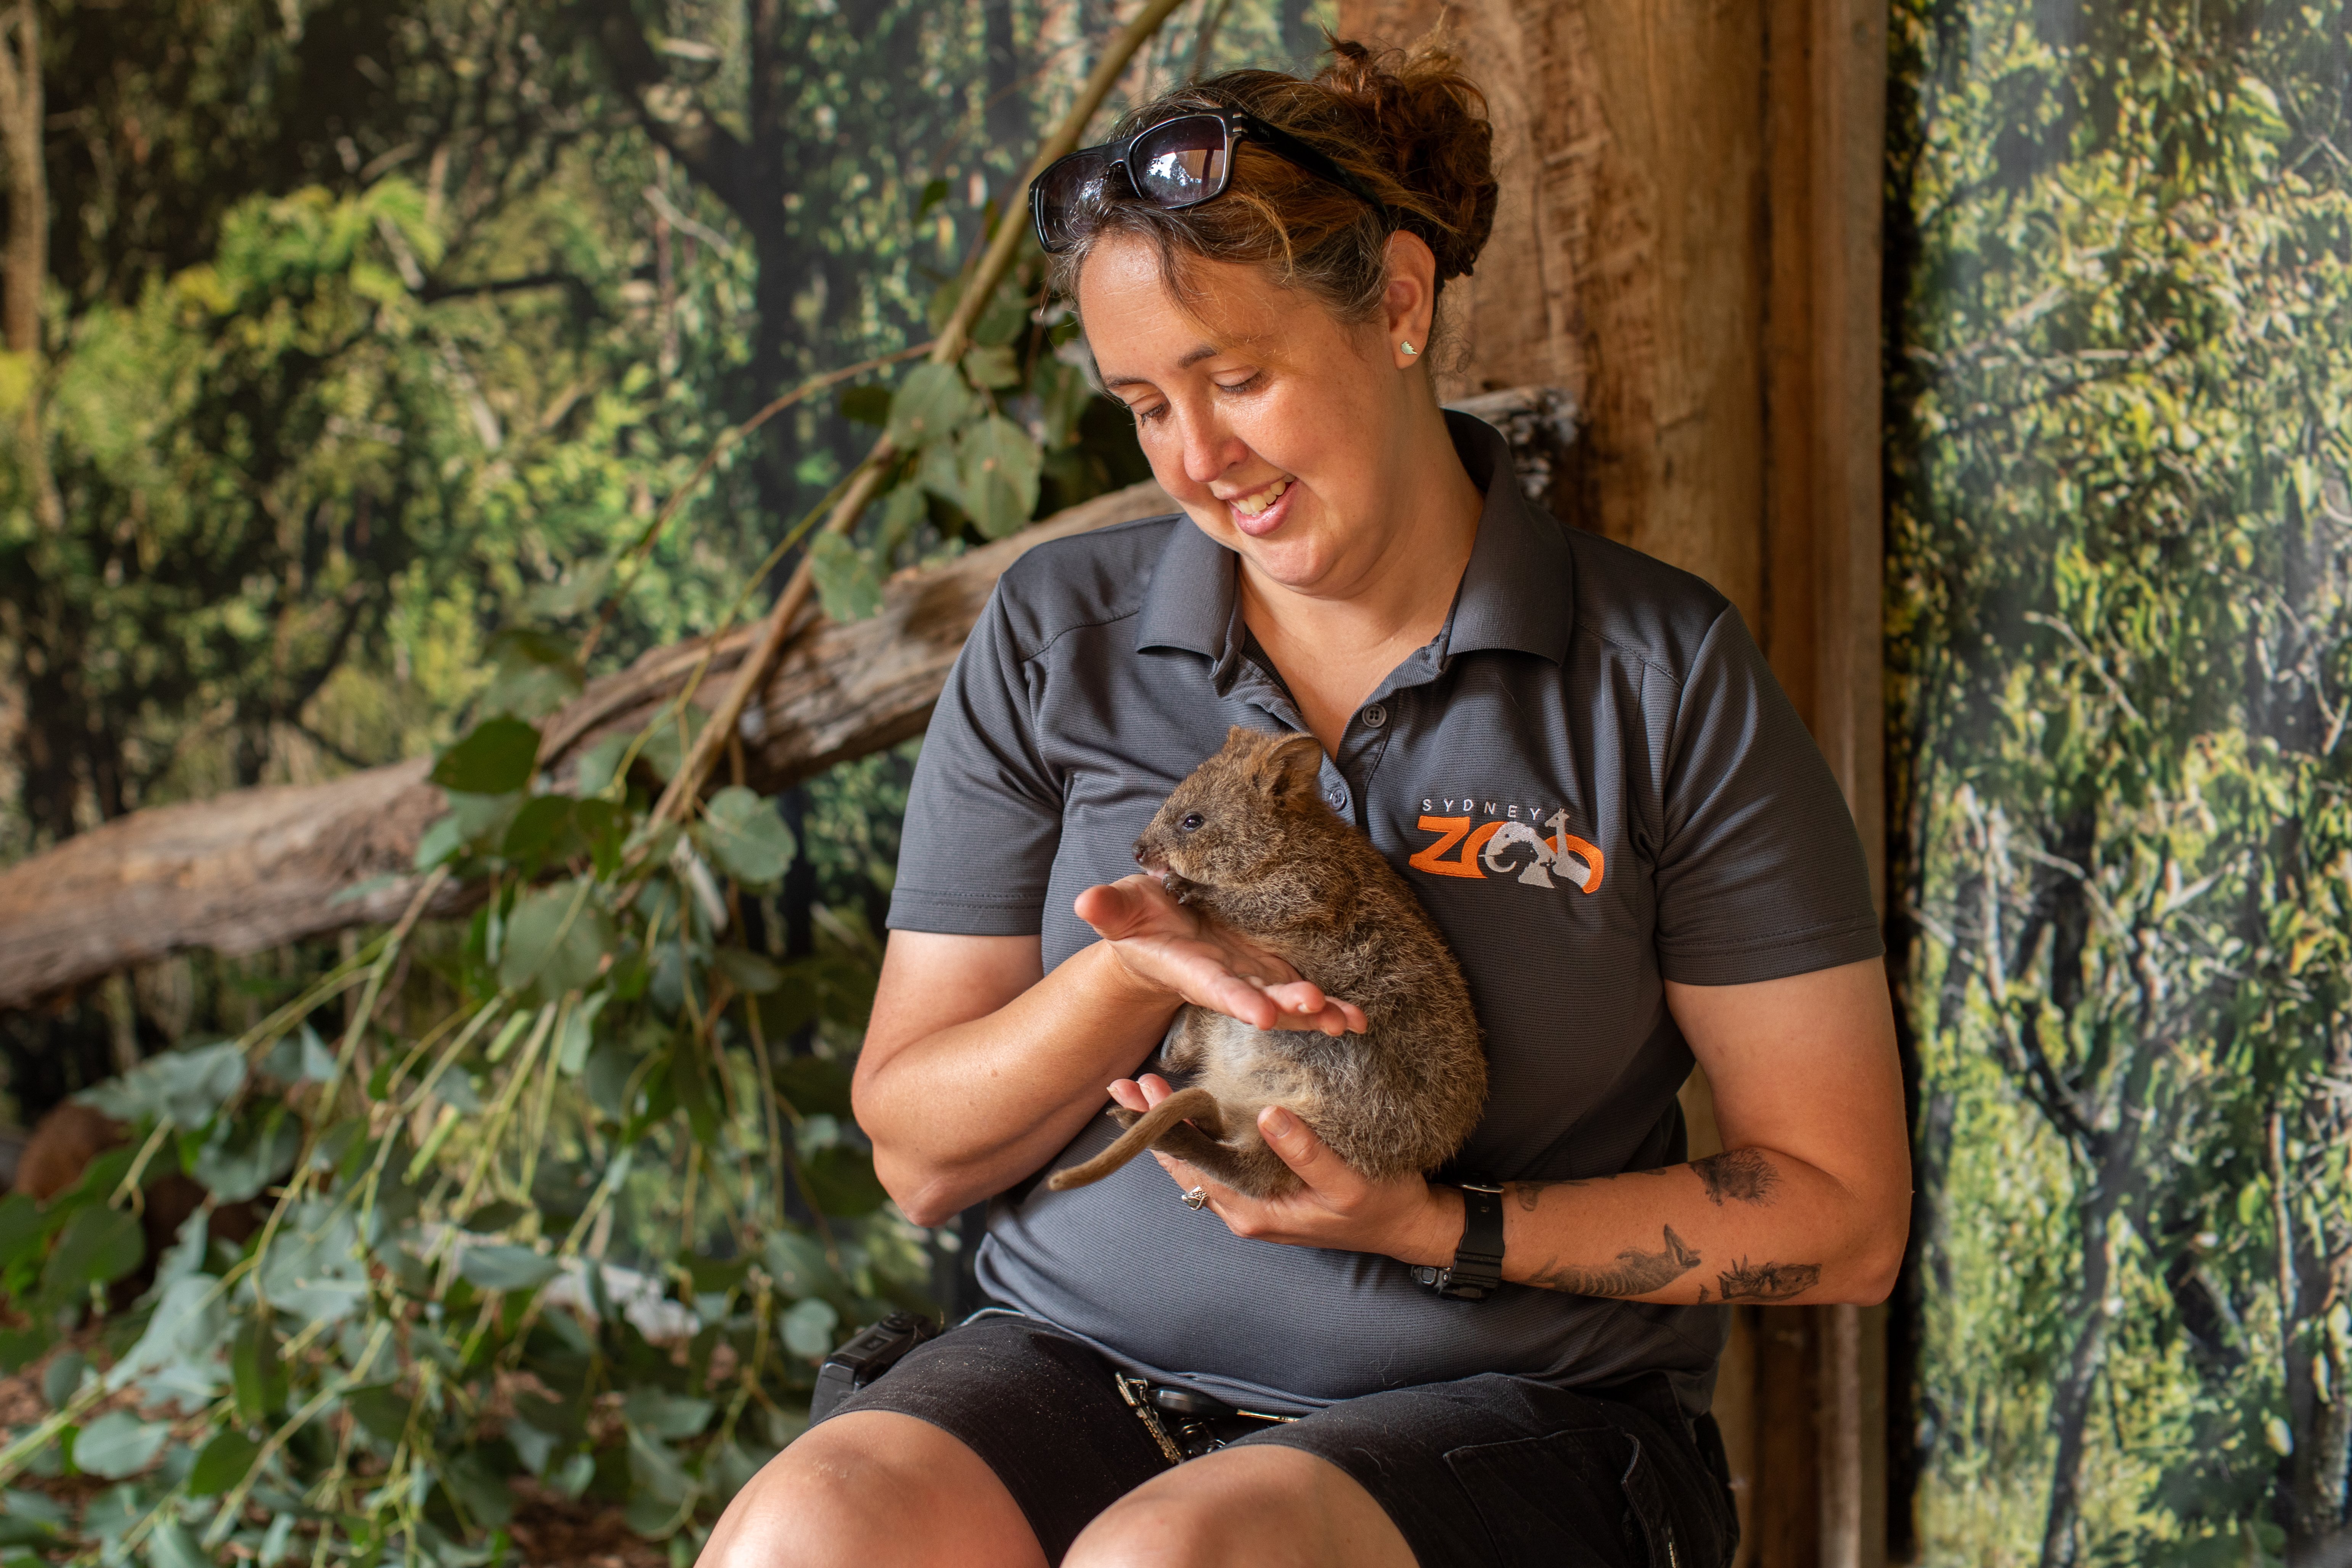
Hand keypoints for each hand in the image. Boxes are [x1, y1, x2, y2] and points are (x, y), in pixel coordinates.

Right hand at [1075, 875, 1367, 1035]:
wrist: (1163, 931)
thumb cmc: (1141, 919)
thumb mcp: (1123, 908)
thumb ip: (1109, 908)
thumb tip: (1085, 900)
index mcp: (1193, 970)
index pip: (1216, 987)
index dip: (1237, 1000)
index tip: (1260, 1014)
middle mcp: (1229, 982)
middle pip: (1261, 1000)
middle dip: (1288, 1008)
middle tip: (1316, 1007)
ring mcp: (1256, 980)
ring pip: (1290, 1004)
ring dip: (1318, 1013)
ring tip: (1347, 1020)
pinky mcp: (1276, 972)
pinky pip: (1308, 994)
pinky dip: (1333, 1007)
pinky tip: (1360, 1017)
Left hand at [1107, 1075, 1460, 1263]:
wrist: (1409, 1226)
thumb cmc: (1380, 1207)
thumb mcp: (1347, 1182)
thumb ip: (1306, 1152)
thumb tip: (1268, 1115)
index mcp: (1253, 1210)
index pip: (1192, 1165)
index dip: (1162, 1130)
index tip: (1138, 1094)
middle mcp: (1244, 1209)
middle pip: (1186, 1161)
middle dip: (1155, 1125)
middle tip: (1125, 1084)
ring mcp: (1253, 1200)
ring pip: (1202, 1159)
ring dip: (1176, 1125)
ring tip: (1150, 1088)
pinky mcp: (1266, 1188)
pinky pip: (1223, 1158)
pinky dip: (1204, 1131)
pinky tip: (1197, 1104)